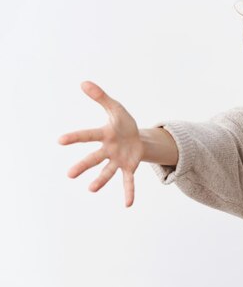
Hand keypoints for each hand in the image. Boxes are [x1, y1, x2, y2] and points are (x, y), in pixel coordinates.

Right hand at [58, 81, 143, 206]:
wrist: (138, 137)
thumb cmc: (123, 123)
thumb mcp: (115, 108)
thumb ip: (101, 97)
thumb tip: (84, 82)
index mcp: (104, 134)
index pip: (88, 135)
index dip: (75, 137)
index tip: (60, 140)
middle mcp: (108, 150)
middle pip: (94, 158)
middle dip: (83, 165)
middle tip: (70, 175)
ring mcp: (118, 160)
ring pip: (108, 171)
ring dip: (100, 181)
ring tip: (91, 189)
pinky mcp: (129, 167)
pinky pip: (128, 181)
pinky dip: (129, 192)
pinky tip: (128, 204)